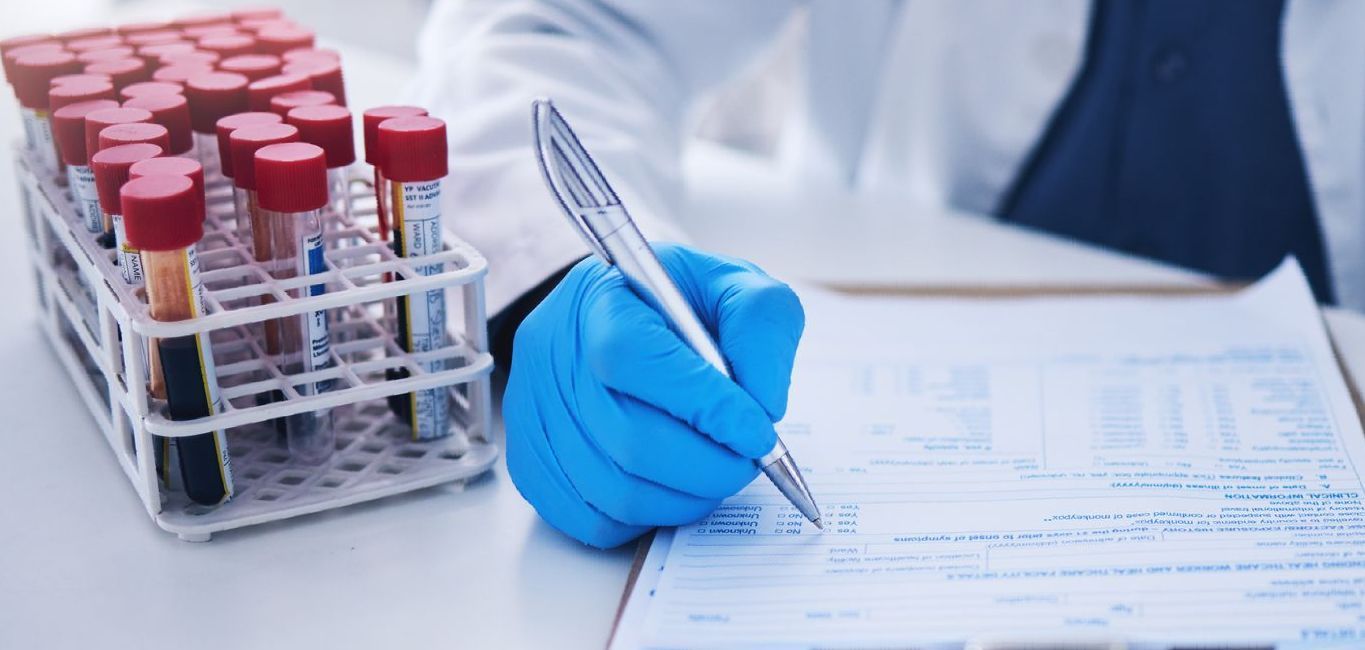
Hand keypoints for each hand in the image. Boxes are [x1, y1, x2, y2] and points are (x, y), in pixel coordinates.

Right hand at [503, 243, 804, 547]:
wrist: (618, 316)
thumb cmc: (678, 305)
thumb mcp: (731, 286)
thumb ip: (760, 326)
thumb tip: (761, 404)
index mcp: (599, 300)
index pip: (635, 356)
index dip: (703, 405)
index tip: (756, 432)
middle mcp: (552, 356)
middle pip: (627, 438)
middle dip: (708, 465)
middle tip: (746, 461)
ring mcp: (534, 415)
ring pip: (615, 490)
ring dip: (685, 497)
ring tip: (714, 472)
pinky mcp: (532, 464)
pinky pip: (593, 519)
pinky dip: (648, 517)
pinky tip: (672, 486)